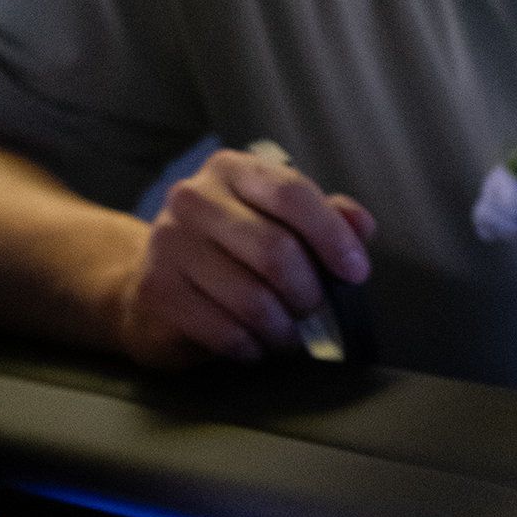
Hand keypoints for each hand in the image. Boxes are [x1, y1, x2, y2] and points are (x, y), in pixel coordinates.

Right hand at [117, 143, 372, 367]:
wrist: (154, 281)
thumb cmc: (227, 251)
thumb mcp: (276, 222)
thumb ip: (323, 218)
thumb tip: (362, 224)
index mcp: (230, 170)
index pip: (291, 193)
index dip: (332, 235)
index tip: (355, 270)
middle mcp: (193, 198)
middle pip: (275, 250)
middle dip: (308, 293)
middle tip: (315, 311)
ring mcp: (168, 243)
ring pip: (252, 299)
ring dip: (283, 328)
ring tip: (287, 332)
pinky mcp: (157, 290)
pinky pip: (225, 330)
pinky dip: (252, 346)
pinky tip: (253, 342)